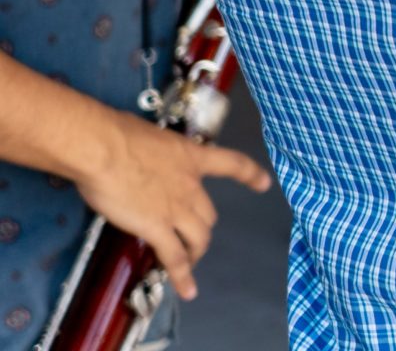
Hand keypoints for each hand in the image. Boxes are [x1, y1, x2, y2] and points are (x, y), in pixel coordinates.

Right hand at [74, 112, 271, 299]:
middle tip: (190, 239)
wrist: (103, 147)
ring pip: (199, 238)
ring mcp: (177, 208)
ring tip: (188, 264)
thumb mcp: (146, 136)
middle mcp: (191, 185)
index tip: (264, 183)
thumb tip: (134, 157)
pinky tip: (187, 290)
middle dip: (201, 229)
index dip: (250, 175)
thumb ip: (150, 153)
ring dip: (195, 252)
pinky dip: (182, 276)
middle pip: (208, 213)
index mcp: (192, 156)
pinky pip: (174, 257)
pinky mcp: (157, 227)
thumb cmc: (116, 133)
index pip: (231, 164)